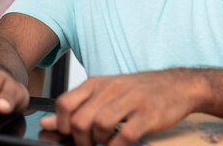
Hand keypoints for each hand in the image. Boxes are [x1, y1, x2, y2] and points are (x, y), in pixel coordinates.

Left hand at [39, 69, 201, 145]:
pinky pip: (125, 135)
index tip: (68, 135)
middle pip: (80, 119)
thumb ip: (76, 107)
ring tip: (103, 144)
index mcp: (95, 83)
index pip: (64, 103)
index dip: (61, 125)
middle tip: (87, 144)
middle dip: (79, 139)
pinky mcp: (148, 114)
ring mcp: (130, 100)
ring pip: (100, 125)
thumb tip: (46, 124)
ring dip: (98, 142)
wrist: (176, 85)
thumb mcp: (103, 93)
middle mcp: (110, 88)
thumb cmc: (136, 91)